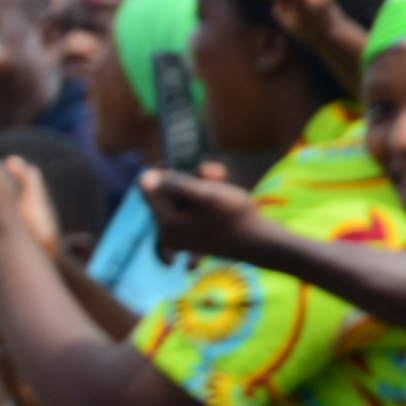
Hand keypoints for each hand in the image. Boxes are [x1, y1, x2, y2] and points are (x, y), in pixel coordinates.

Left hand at [145, 163, 269, 262]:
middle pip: (165, 192)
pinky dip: (204, 196)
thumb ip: (175, 185)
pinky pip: (191, 207)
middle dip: (189, 176)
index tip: (185, 164)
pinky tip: (222, 189)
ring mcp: (182, 234)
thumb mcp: (206, 194)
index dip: (164, 171)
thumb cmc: (235, 216)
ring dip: (200, 183)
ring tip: (222, 178)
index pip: (148, 189)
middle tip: (216, 173)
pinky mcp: (195, 232)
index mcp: (165, 224)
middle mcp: (168, 232)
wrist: (261, 241)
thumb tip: (143, 177)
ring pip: (181, 197)